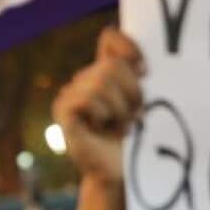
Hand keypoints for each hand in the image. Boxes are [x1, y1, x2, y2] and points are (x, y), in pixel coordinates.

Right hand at [52, 27, 146, 184]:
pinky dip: (102, 113)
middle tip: (134, 115)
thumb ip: (137, 73)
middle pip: (112, 65)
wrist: (121, 172)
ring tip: (119, 125)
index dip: (129, 48)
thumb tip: (131, 50)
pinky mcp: (63, 109)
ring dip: (118, 108)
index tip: (146, 71)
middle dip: (131, 92)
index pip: (111, 37)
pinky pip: (86, 98)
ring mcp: (70, 92)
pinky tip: (102, 128)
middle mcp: (85, 77)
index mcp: (104, 70)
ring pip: (100, 81)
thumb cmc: (137, 138)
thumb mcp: (144, 101)